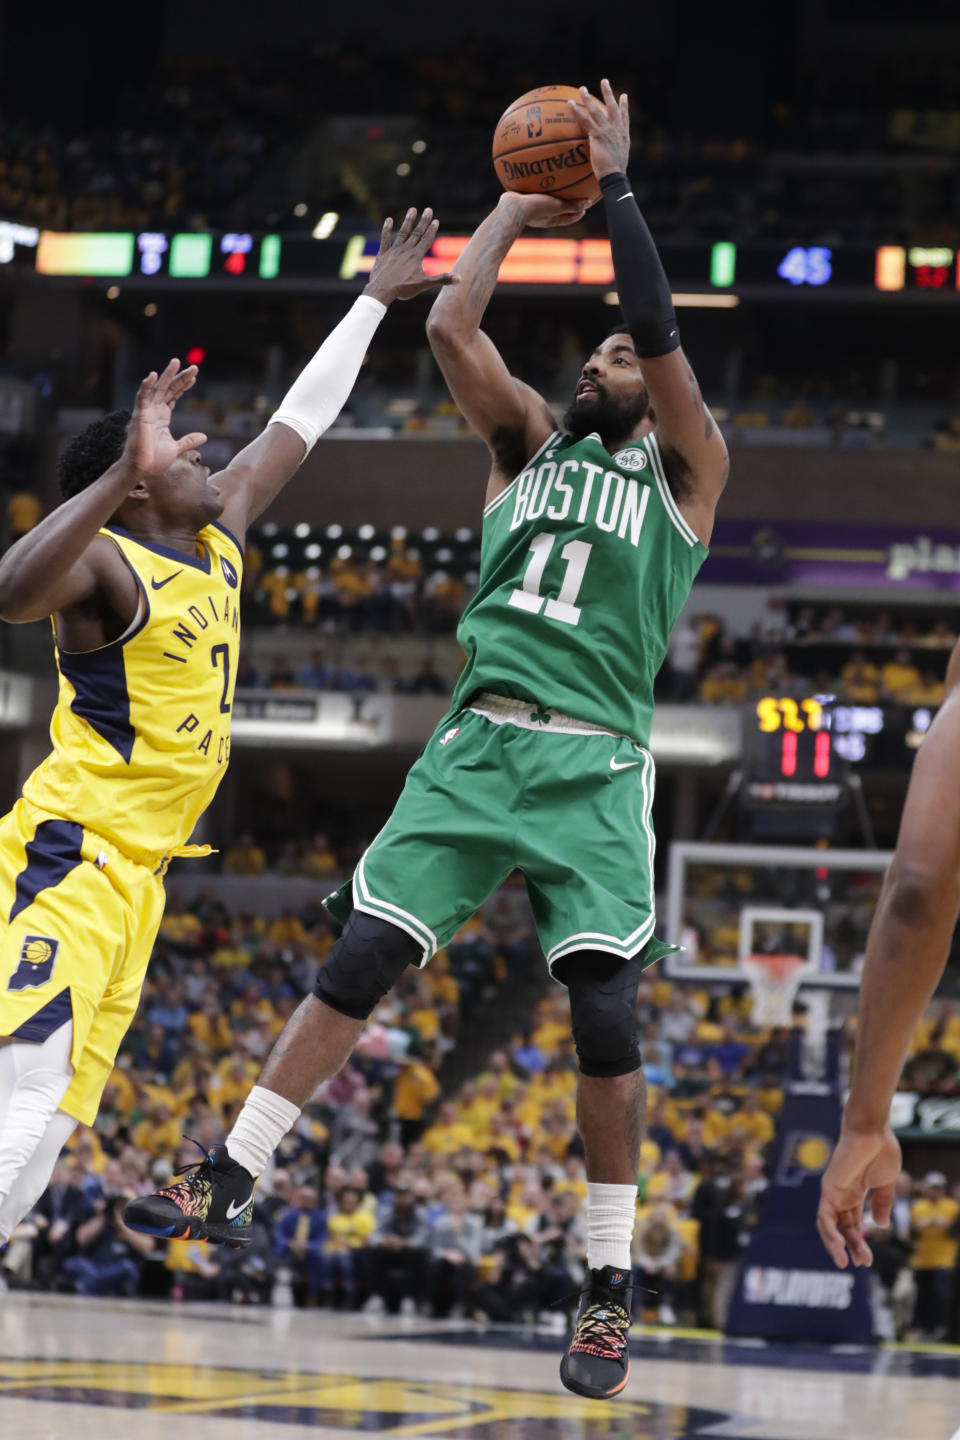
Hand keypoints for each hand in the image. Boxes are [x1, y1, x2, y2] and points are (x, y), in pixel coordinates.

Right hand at [123, 359, 206, 477]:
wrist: (140, 470)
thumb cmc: (154, 460)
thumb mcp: (176, 448)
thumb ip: (188, 440)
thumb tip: (204, 436)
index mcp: (162, 416)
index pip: (173, 396)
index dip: (183, 385)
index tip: (194, 377)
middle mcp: (154, 411)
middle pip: (168, 389)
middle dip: (180, 377)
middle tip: (194, 367)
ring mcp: (146, 412)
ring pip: (156, 388)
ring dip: (166, 375)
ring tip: (176, 362)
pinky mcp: (139, 416)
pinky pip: (142, 398)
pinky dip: (146, 386)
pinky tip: (153, 375)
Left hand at [363, 207, 458, 304]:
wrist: (383, 290)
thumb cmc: (404, 288)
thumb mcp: (425, 284)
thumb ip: (442, 279)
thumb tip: (460, 279)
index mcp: (416, 256)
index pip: (426, 240)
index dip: (431, 230)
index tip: (436, 220)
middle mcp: (406, 250)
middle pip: (416, 233)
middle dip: (423, 221)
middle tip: (428, 209)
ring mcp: (394, 251)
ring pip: (403, 233)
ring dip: (408, 221)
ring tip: (413, 209)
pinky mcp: (383, 254)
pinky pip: (385, 239)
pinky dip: (387, 229)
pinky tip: (389, 220)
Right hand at [498, 191, 589, 229]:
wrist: (510, 207)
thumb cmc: (534, 208)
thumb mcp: (556, 206)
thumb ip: (571, 205)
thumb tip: (588, 203)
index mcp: (551, 220)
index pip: (569, 219)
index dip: (578, 214)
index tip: (586, 207)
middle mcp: (542, 216)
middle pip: (558, 210)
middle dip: (567, 204)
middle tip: (575, 195)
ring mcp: (531, 209)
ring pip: (545, 200)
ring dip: (551, 194)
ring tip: (556, 183)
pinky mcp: (521, 200)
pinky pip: (532, 190)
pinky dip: (537, 184)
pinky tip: (537, 172)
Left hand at [568, 78, 630, 179]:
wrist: (614, 178)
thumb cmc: (615, 176)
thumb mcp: (618, 164)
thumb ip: (612, 156)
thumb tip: (607, 161)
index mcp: (623, 137)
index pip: (625, 118)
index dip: (624, 106)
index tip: (624, 96)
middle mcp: (617, 131)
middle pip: (612, 108)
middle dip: (608, 93)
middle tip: (604, 81)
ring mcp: (607, 131)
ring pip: (597, 111)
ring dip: (588, 98)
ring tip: (582, 89)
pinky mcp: (597, 135)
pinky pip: (585, 121)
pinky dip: (577, 112)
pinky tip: (570, 104)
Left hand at [817, 1124, 901, 1268]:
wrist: (872, 1130)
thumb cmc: (881, 1150)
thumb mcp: (886, 1183)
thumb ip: (882, 1203)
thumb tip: (881, 1225)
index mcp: (855, 1193)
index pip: (852, 1224)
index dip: (858, 1242)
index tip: (867, 1260)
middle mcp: (841, 1194)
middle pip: (841, 1228)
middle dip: (851, 1247)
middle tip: (862, 1264)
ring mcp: (833, 1191)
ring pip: (828, 1225)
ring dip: (835, 1245)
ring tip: (844, 1262)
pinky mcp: (828, 1188)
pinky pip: (824, 1215)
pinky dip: (828, 1232)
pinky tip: (838, 1246)